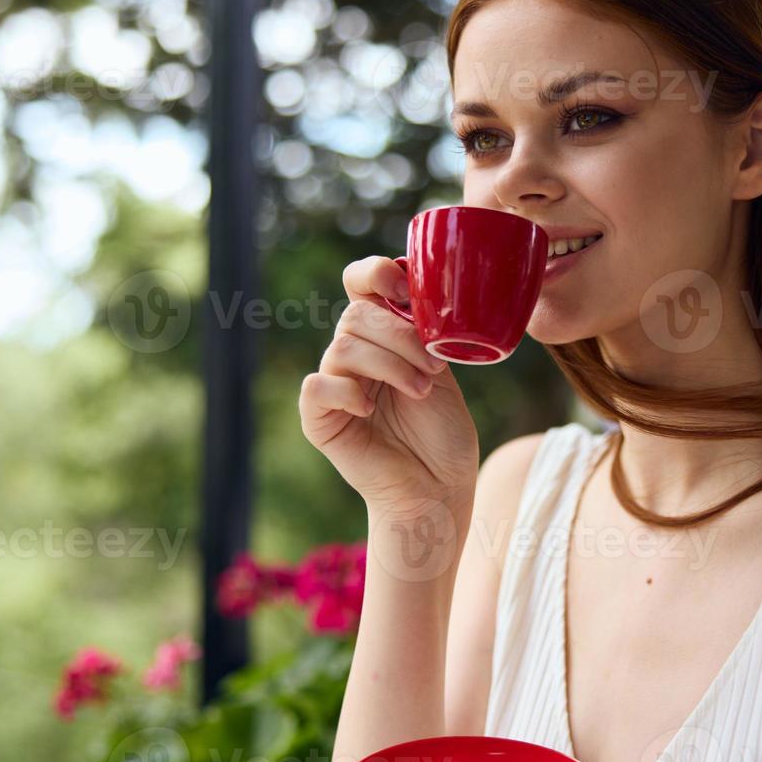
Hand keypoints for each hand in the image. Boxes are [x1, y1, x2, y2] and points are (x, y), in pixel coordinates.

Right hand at [299, 255, 479, 515]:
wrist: (440, 488)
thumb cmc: (444, 431)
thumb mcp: (442, 368)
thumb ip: (424, 330)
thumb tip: (415, 283)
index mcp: (382, 334)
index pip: (360, 282)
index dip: (375, 273)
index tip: (405, 290)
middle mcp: (354, 353)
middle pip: (357, 314)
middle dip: (402, 337)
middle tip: (433, 371)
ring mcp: (335, 385)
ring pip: (343, 347)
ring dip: (389, 365)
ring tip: (420, 390)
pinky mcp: (320, 420)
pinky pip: (317, 387)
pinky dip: (346, 392)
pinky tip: (371, 409)